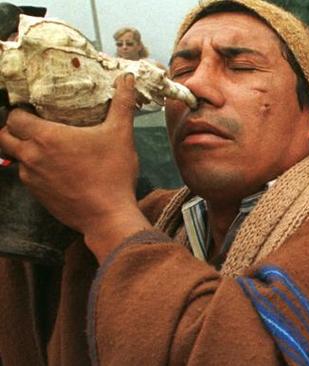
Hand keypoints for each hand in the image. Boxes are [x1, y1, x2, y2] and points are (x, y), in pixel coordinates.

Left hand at [0, 74, 151, 261]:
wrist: (107, 216)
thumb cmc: (112, 174)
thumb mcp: (120, 135)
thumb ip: (122, 104)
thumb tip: (127, 78)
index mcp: (46, 137)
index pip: (14, 116)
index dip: (22, 111)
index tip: (37, 109)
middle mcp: (31, 156)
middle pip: (4, 136)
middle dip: (14, 128)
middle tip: (35, 125)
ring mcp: (31, 178)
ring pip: (14, 157)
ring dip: (24, 150)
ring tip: (45, 147)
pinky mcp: (37, 195)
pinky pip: (27, 176)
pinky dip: (35, 169)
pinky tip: (56, 168)